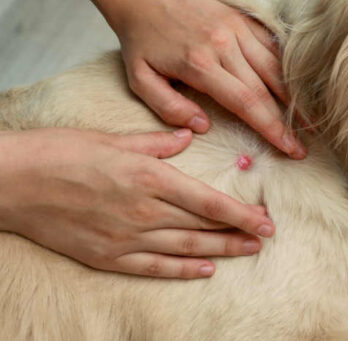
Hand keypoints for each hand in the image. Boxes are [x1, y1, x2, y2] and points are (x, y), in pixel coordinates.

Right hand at [0, 128, 274, 278]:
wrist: (14, 182)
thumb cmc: (62, 152)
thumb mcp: (114, 139)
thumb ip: (158, 142)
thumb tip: (188, 135)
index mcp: (150, 177)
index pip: (209, 201)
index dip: (242, 213)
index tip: (266, 220)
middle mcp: (144, 211)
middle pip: (203, 226)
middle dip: (238, 232)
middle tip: (266, 235)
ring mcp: (127, 238)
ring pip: (186, 248)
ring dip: (220, 251)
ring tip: (247, 251)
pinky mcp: (109, 256)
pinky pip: (154, 267)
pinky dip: (182, 269)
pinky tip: (205, 269)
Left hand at [109, 0, 305, 158]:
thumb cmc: (141, 41)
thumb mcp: (140, 79)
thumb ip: (168, 107)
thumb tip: (203, 127)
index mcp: (200, 63)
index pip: (246, 102)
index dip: (271, 128)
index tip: (289, 149)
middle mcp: (224, 44)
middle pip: (267, 89)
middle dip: (288, 121)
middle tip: (303, 146)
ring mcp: (237, 29)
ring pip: (275, 67)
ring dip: (295, 96)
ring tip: (310, 121)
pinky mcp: (243, 19)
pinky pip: (272, 46)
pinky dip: (286, 69)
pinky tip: (296, 89)